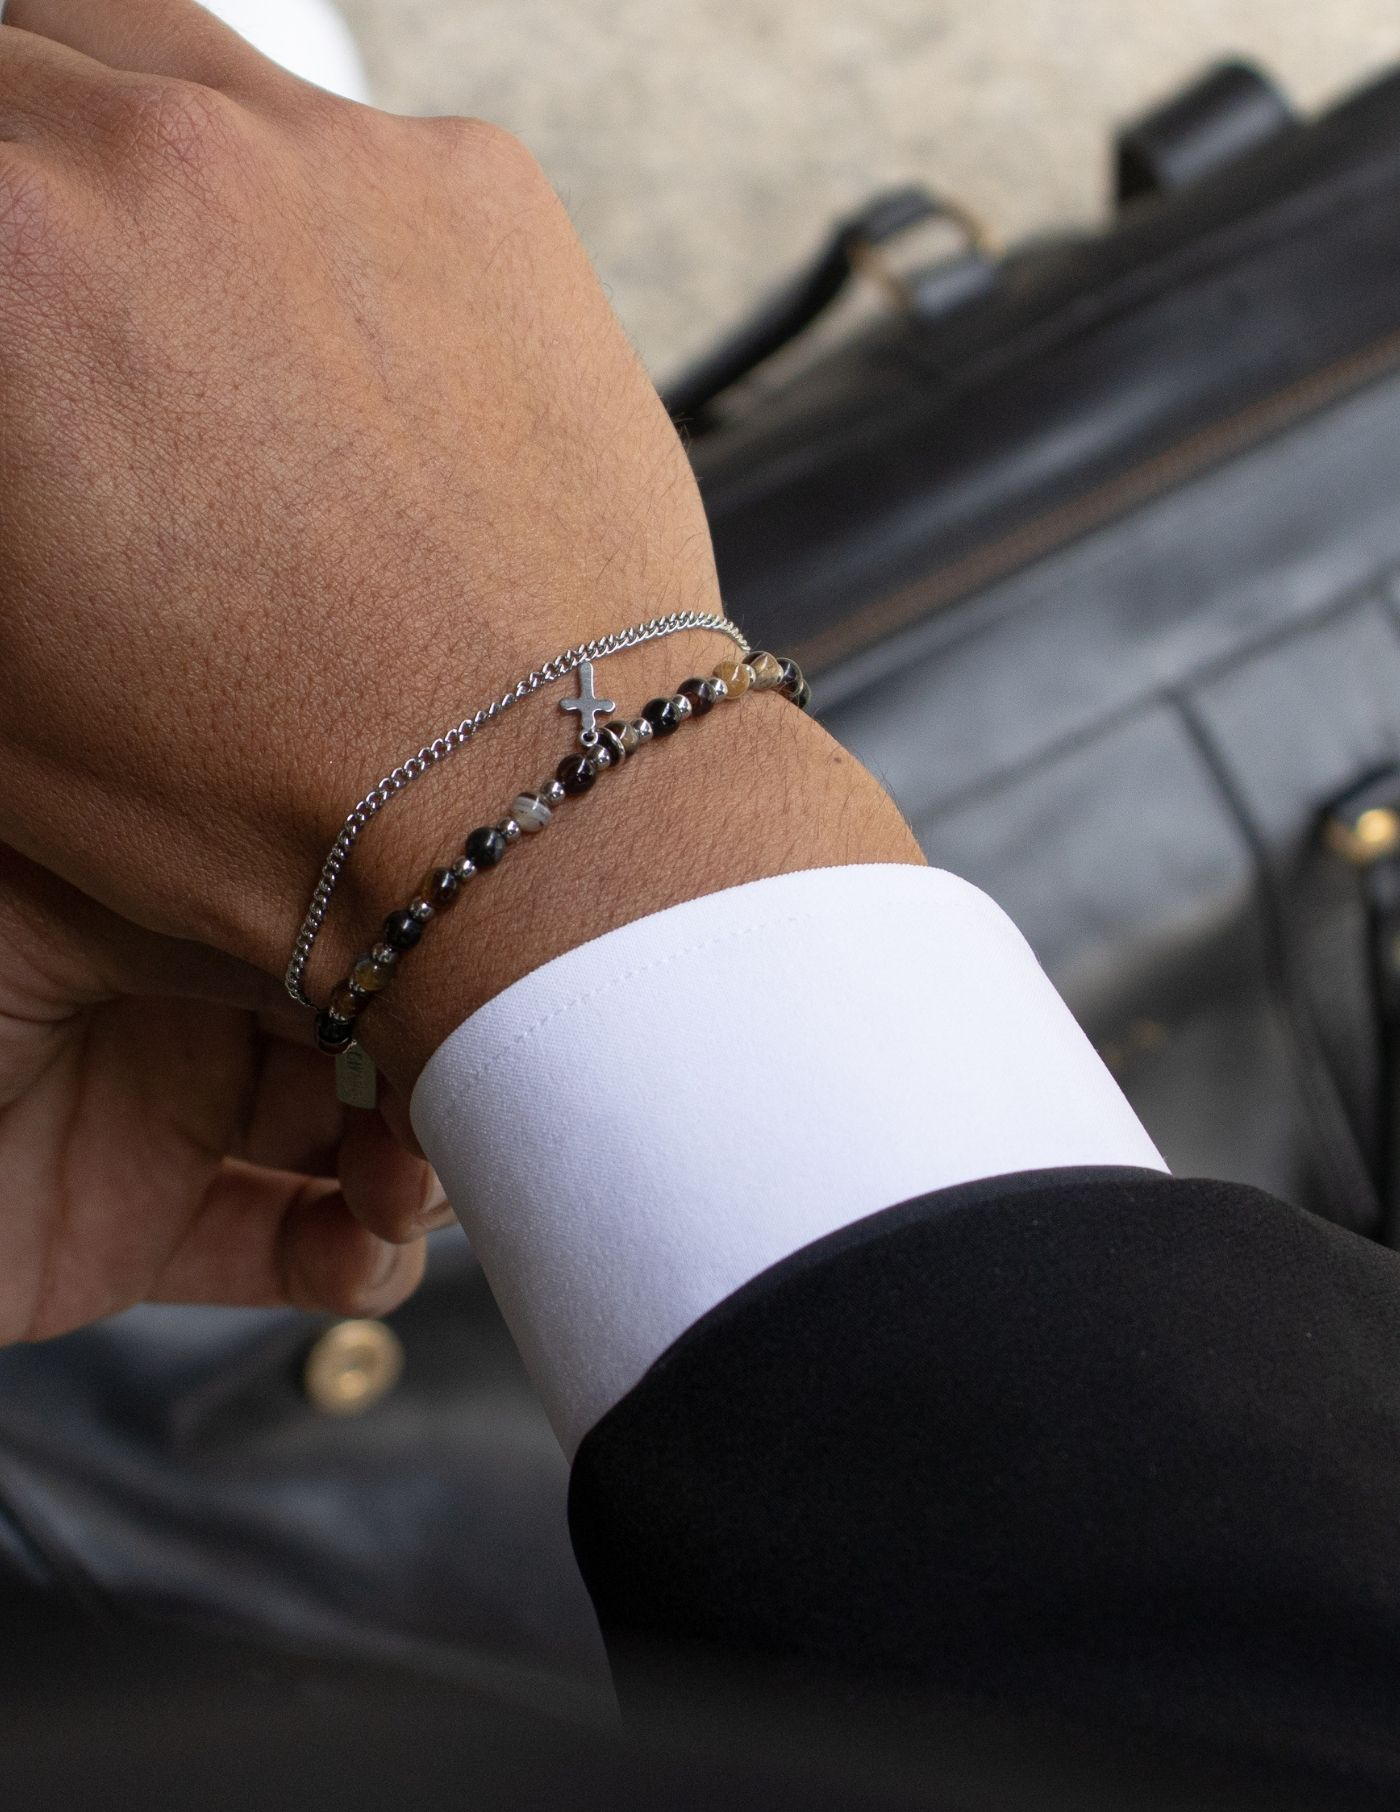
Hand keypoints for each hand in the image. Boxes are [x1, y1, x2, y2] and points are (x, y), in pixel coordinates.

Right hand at [0, 0, 921, 1346]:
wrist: (530, 801)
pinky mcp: (478, 189)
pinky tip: (320, 341)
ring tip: (161, 306)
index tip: (15, 353)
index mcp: (1, 257)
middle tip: (57, 319)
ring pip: (168, 70)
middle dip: (16, 189)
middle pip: (21, 80)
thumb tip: (17, 422)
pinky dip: (301, 211)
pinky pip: (341, 142)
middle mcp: (163, 154)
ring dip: (132, 163)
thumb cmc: (268, 779)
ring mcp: (338, 155)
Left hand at [0, 843, 435, 1341]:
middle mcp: (188, 1006)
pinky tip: (359, 1257)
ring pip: (350, 1152)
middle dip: (442, 1084)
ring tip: (401, 1196)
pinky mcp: (139, 1238)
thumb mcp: (92, 909)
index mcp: (179, 901)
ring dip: (412, 1181)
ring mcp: (168, 1125)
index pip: (350, 931)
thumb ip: (254, 919)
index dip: (425, 976)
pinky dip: (348, 1270)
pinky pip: (278, 1255)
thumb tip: (411, 931)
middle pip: (371, 1042)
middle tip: (470, 1115)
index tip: (483, 1015)